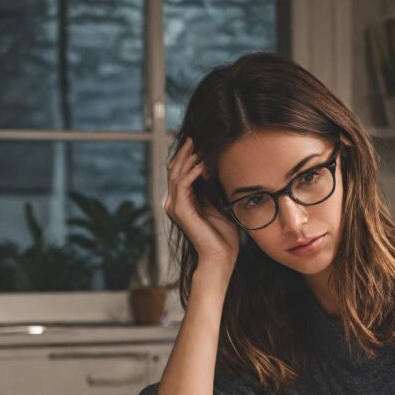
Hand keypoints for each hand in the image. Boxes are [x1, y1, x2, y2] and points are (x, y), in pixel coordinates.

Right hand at [164, 137, 239, 273]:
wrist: (219, 256)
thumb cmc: (222, 235)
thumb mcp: (217, 205)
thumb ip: (210, 190)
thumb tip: (214, 169)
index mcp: (181, 202)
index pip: (179, 173)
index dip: (186, 157)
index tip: (198, 143)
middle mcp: (173, 202)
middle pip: (174, 170)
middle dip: (184, 153)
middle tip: (194, 138)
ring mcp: (174, 206)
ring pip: (176, 174)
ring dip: (188, 159)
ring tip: (200, 148)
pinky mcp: (180, 210)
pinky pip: (183, 184)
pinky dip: (192, 172)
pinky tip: (203, 164)